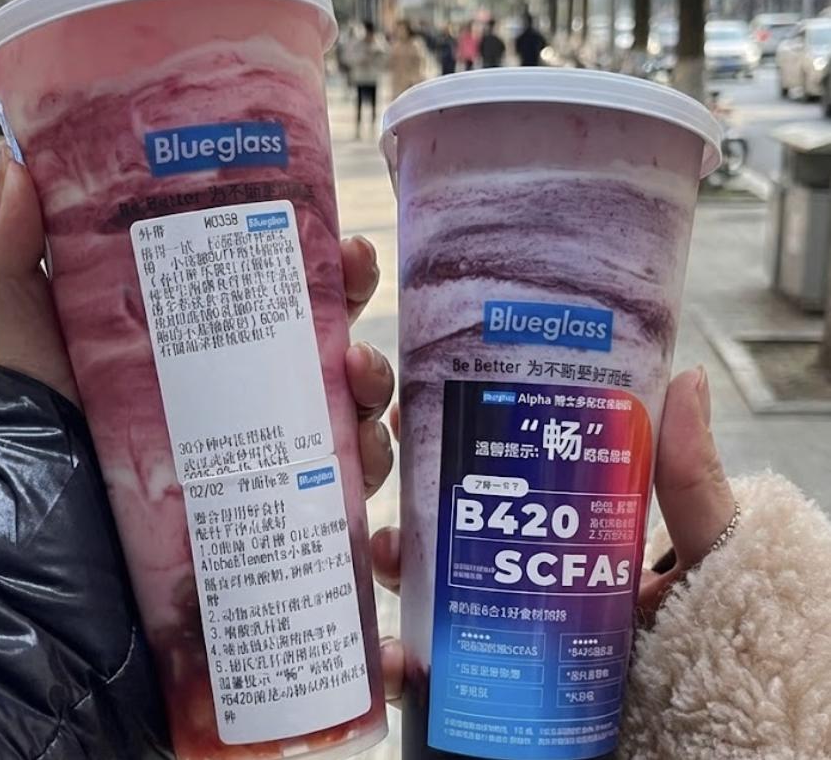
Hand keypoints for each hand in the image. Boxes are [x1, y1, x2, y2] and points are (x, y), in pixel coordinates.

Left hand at [0, 145, 398, 675]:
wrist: (44, 561)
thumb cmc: (43, 437)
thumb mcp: (34, 340)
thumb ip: (15, 259)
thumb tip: (16, 162)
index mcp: (220, 352)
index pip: (293, 299)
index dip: (334, 270)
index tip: (349, 246)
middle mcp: (256, 402)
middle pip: (338, 353)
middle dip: (369, 325)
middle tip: (358, 311)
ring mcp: (272, 462)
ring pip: (355, 421)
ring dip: (378, 401)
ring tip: (359, 383)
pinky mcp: (280, 520)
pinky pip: (346, 502)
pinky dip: (372, 487)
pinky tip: (366, 474)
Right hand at [370, 367, 735, 703]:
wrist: (710, 741)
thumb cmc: (717, 644)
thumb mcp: (706, 550)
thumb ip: (692, 479)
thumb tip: (690, 377)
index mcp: (562, 534)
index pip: (494, 478)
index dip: (447, 442)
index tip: (413, 409)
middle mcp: (520, 578)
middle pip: (443, 528)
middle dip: (402, 495)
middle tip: (384, 468)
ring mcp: (498, 631)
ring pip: (424, 591)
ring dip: (389, 567)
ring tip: (384, 552)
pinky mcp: (485, 687)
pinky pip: (429, 676)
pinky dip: (399, 663)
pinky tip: (396, 652)